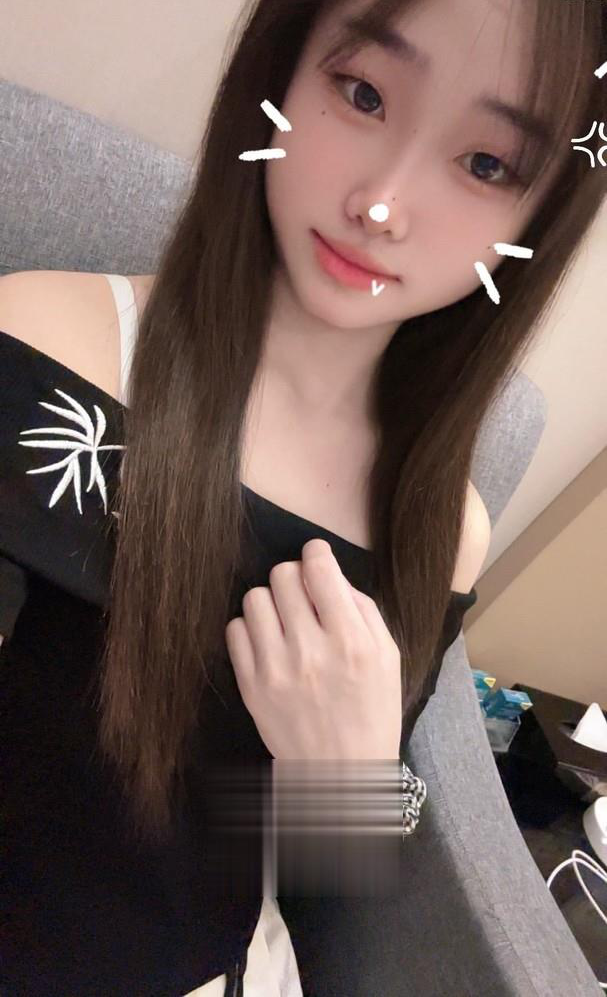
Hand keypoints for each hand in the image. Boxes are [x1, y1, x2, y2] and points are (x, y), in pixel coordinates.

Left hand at [224, 537, 402, 760]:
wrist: (341, 772)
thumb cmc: (371, 711)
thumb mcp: (388, 657)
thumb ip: (363, 609)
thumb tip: (331, 575)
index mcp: (351, 641)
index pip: (320, 569)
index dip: (316, 553)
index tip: (316, 557)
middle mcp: (311, 650)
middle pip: (283, 575)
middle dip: (295, 577)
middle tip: (303, 595)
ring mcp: (276, 668)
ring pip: (254, 597)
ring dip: (270, 601)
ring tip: (284, 620)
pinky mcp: (250, 685)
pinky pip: (235, 629)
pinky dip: (250, 628)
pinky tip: (268, 642)